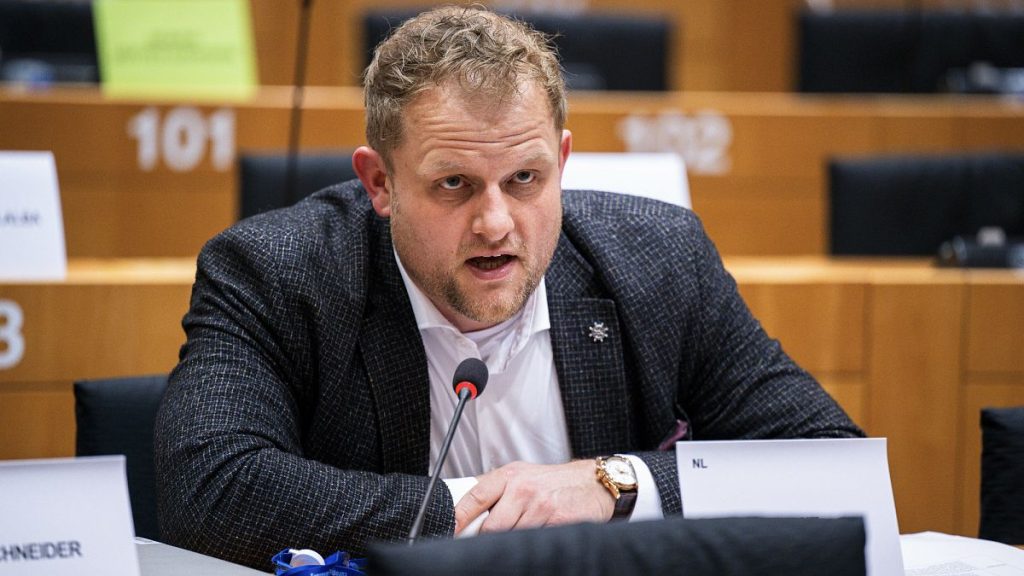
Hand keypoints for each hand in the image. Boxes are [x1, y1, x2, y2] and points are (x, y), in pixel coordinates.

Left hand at [453, 459, 614, 534]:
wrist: (593, 483)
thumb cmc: (554, 482)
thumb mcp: (522, 476)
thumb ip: (497, 491)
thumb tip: (466, 513)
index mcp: (509, 476)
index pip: (475, 497)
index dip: (458, 518)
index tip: (449, 532)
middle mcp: (523, 489)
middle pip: (491, 527)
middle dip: (487, 539)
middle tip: (490, 542)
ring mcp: (540, 506)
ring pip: (512, 537)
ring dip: (513, 541)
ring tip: (522, 534)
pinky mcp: (557, 521)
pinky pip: (535, 541)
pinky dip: (533, 542)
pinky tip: (539, 535)